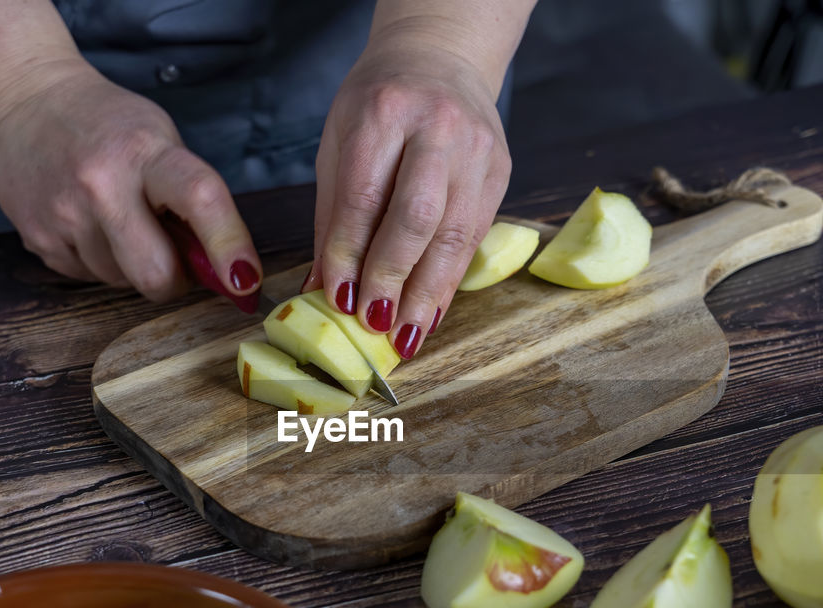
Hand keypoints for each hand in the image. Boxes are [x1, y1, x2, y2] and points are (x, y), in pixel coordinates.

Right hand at [0, 60, 260, 302]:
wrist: (25, 100)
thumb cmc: (107, 125)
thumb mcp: (161, 142)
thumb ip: (194, 201)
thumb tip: (226, 270)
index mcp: (144, 152)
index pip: (200, 199)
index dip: (229, 246)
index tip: (246, 281)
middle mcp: (101, 184)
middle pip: (156, 274)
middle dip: (174, 279)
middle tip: (172, 255)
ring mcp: (63, 215)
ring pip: (122, 282)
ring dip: (131, 265)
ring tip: (116, 219)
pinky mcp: (37, 239)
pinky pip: (88, 277)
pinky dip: (99, 261)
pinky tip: (87, 222)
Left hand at [307, 35, 511, 357]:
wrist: (440, 57)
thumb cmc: (379, 104)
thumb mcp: (339, 140)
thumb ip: (332, 215)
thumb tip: (323, 287)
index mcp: (384, 112)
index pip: (364, 196)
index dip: (350, 253)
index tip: (337, 298)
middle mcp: (437, 129)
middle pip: (416, 218)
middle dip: (392, 278)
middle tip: (373, 324)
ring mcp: (477, 151)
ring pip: (454, 236)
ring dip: (427, 293)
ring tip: (406, 336)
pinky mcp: (500, 172)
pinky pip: (474, 238)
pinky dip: (449, 282)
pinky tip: (430, 311)